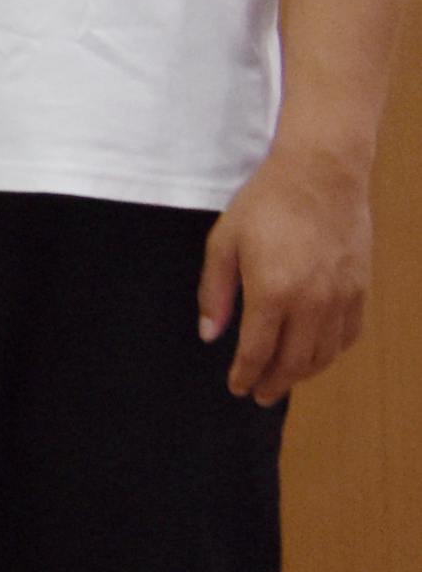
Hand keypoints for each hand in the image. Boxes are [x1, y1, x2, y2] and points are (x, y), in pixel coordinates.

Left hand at [207, 139, 377, 406]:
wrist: (321, 176)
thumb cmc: (265, 204)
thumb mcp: (224, 242)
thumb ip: (215, 291)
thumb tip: (210, 333)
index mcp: (272, 293)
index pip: (258, 351)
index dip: (246, 375)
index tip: (237, 388)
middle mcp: (312, 303)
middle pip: (294, 362)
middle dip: (274, 383)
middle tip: (261, 395)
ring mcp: (341, 299)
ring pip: (324, 354)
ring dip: (303, 374)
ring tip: (285, 379)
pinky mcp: (360, 290)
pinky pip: (348, 336)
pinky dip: (331, 353)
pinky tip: (317, 354)